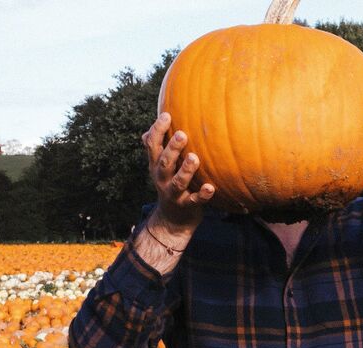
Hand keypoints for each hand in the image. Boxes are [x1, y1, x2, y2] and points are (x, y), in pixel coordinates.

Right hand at [145, 112, 217, 238]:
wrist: (172, 219)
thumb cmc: (170, 182)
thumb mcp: (162, 164)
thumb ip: (162, 143)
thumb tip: (163, 113)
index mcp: (156, 164)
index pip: (152, 145)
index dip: (158, 130)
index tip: (167, 115)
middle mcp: (162, 178)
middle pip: (164, 162)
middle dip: (172, 148)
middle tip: (182, 134)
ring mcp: (173, 192)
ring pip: (178, 181)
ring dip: (186, 170)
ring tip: (195, 158)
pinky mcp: (187, 205)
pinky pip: (195, 200)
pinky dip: (203, 195)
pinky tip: (211, 187)